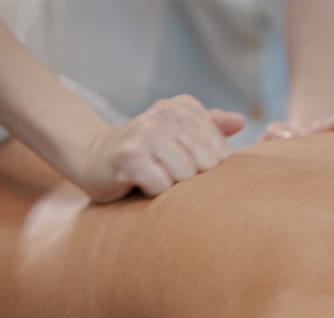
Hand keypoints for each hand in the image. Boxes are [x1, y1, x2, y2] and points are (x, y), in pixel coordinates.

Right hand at [80, 95, 244, 202]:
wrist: (93, 157)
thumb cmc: (143, 150)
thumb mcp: (177, 133)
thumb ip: (209, 126)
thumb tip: (241, 121)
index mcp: (182, 106)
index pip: (220, 151)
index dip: (206, 170)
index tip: (183, 166)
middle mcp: (165, 114)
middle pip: (205, 165)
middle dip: (189, 179)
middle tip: (166, 174)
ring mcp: (147, 134)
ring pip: (185, 177)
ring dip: (170, 187)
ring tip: (154, 177)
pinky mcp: (130, 157)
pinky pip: (161, 188)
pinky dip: (153, 194)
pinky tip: (139, 184)